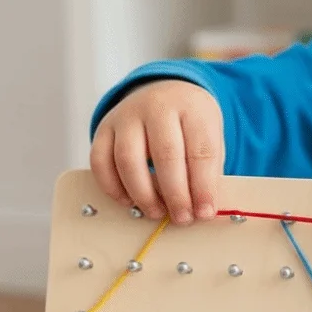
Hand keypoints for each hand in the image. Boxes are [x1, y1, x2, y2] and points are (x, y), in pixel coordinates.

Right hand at [90, 79, 224, 225]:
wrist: (164, 94)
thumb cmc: (190, 126)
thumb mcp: (210, 140)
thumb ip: (207, 173)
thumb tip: (201, 211)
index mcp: (192, 109)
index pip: (200, 151)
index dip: (203, 187)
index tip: (204, 213)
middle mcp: (157, 107)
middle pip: (166, 155)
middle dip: (175, 195)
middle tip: (182, 218)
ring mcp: (127, 115)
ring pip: (128, 159)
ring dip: (143, 194)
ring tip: (157, 212)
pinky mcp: (104, 128)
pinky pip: (100, 161)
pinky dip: (113, 187)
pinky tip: (129, 201)